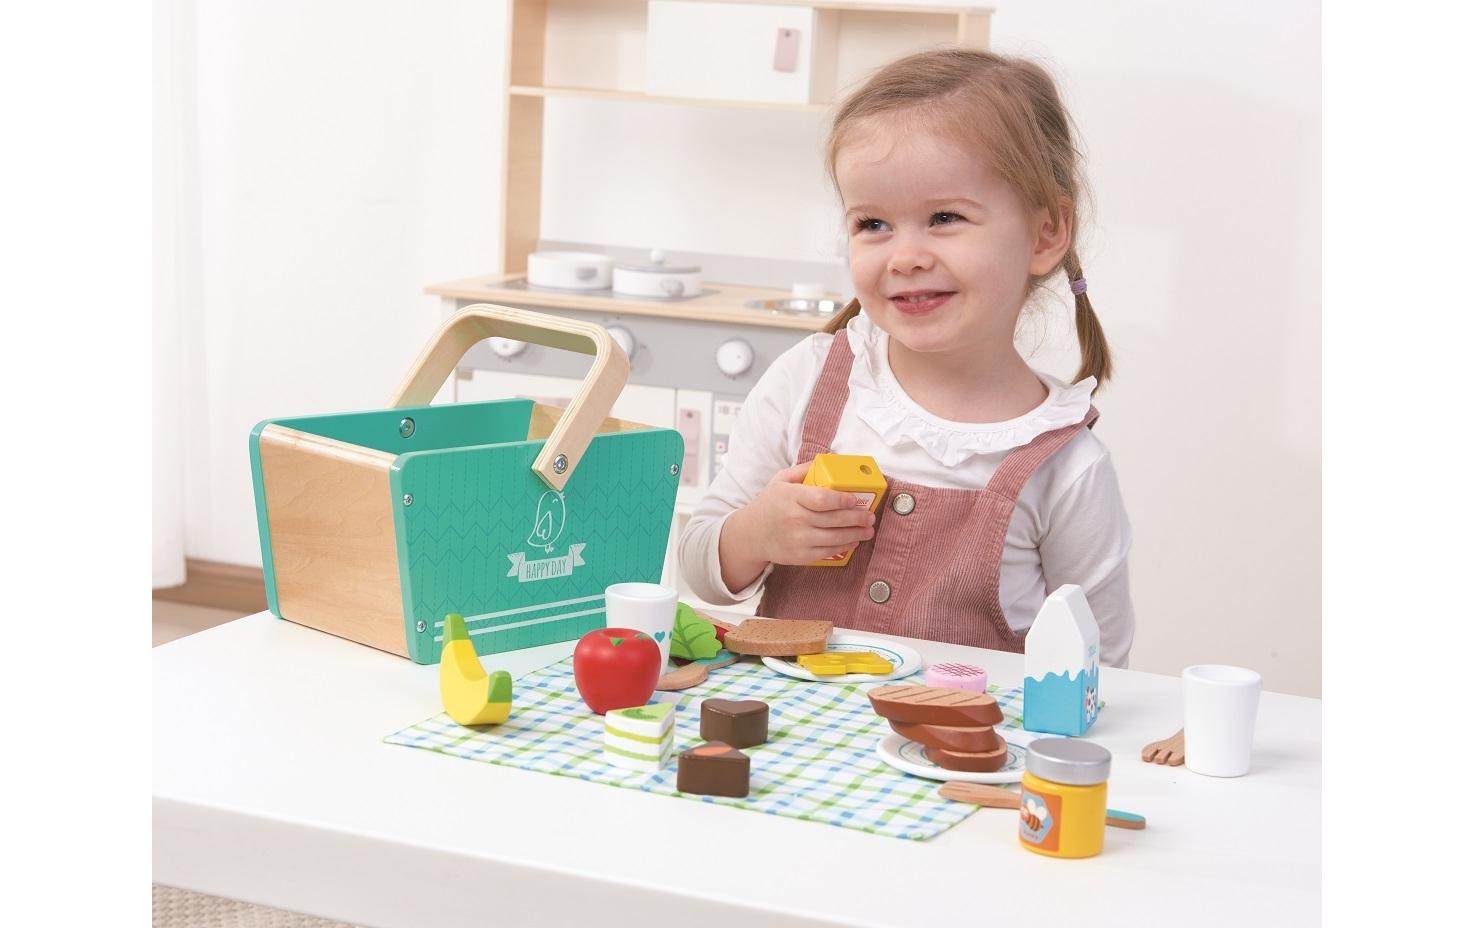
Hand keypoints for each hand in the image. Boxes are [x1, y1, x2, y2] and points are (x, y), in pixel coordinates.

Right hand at [719, 463, 876, 590]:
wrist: (750, 535)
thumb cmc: (769, 504)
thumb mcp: (780, 480)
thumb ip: (803, 470)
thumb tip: (829, 461)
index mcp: (790, 497)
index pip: (822, 499)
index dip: (842, 500)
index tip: (855, 499)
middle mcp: (794, 519)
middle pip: (833, 519)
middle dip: (857, 518)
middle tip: (870, 516)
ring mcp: (797, 539)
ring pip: (834, 537)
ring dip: (856, 534)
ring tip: (868, 530)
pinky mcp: (800, 556)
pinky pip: (827, 551)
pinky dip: (844, 546)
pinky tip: (854, 541)